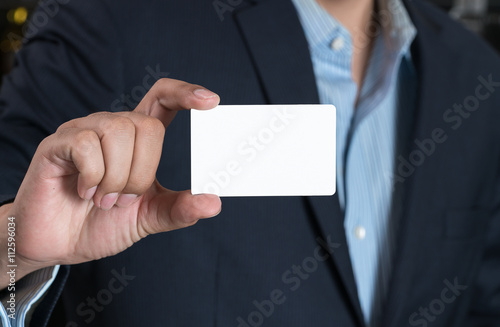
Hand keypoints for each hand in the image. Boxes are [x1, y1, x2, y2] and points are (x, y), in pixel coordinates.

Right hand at [1, 79, 220, 286]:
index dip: (185, 94)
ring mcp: (83, 132)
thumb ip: (180, 209)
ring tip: (104, 199)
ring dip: (118, 177)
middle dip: (143, 172)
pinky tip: (84, 191)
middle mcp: (111, 127)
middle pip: (147, 125)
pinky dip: (93, 176)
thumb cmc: (102, 223)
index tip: (211, 100)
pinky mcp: (58, 144)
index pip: (162, 99)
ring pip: (119, 132)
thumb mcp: (148, 217)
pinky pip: (86, 144)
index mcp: (137, 139)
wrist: (59, 244)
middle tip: (124, 199)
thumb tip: (214, 203)